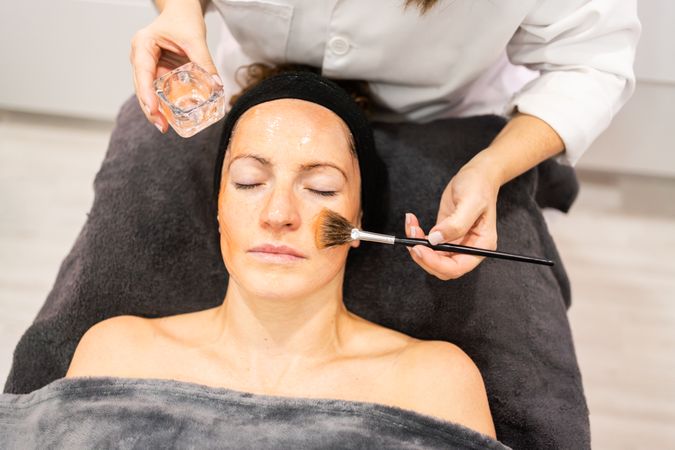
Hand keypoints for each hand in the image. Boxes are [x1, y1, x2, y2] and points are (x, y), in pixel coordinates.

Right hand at [130, 0, 219, 131]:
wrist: (182, 10)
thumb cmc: (183, 18)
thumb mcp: (195, 39)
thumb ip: (205, 62)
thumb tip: (216, 86)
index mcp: (142, 45)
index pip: (142, 73)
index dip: (147, 94)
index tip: (153, 110)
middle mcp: (141, 57)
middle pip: (142, 87)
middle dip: (150, 108)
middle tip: (161, 127)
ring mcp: (149, 65)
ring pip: (149, 91)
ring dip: (156, 109)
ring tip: (164, 126)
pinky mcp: (159, 71)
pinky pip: (160, 89)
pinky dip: (165, 103)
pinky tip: (171, 117)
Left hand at [405, 163, 499, 279]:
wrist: (478, 175)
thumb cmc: (479, 187)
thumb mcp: (470, 203)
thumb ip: (455, 224)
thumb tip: (436, 240)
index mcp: (481, 246)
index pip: (457, 267)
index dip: (436, 263)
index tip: (420, 250)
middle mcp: (468, 248)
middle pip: (442, 267)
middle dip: (424, 257)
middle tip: (412, 241)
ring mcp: (455, 243)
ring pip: (432, 258)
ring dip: (417, 246)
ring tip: (412, 226)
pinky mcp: (444, 235)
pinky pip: (428, 245)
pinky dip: (417, 237)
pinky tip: (412, 224)